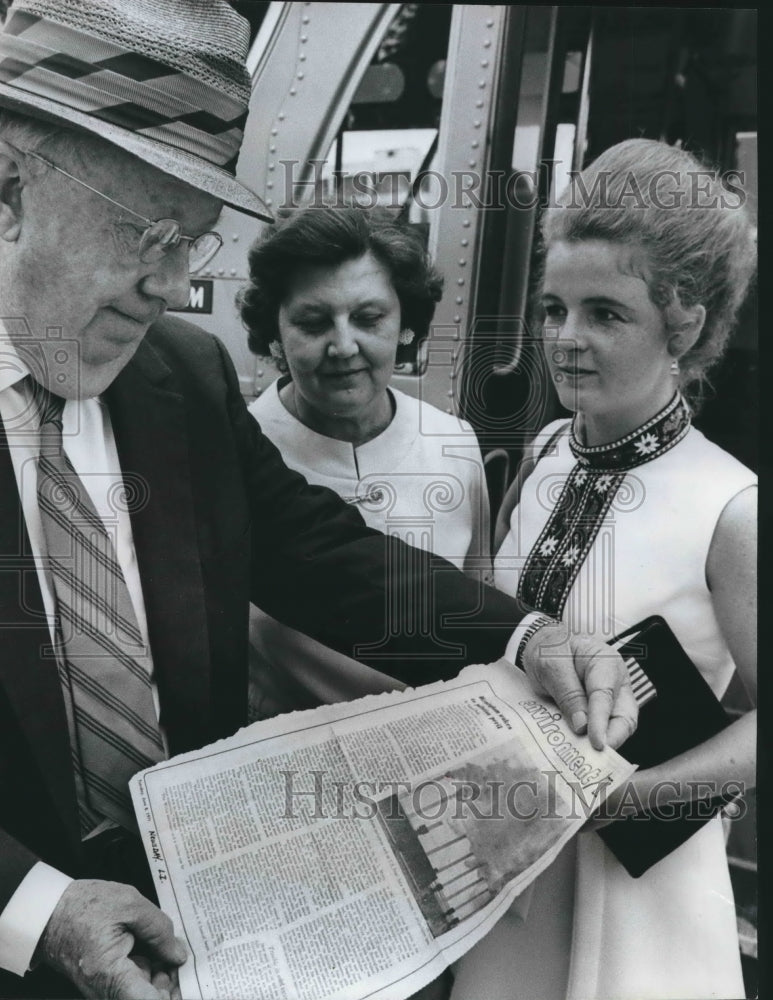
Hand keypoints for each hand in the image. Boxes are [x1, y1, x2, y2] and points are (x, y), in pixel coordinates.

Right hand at [37, 879, 187, 998]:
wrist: (51, 912)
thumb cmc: (85, 906)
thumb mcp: (129, 904)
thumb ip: (159, 930)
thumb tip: (178, 955)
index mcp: (111, 974)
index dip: (172, 995)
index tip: (191, 985)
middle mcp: (107, 990)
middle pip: (151, 996)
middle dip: (173, 980)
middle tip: (182, 954)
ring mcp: (108, 989)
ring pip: (146, 991)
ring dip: (163, 972)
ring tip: (167, 944)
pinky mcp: (110, 983)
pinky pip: (137, 982)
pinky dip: (151, 967)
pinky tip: (157, 948)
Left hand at [520, 622, 637, 749]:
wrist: (541, 646)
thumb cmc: (550, 649)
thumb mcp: (551, 664)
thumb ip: (567, 692)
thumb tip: (582, 725)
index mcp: (605, 662)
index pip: (606, 695)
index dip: (601, 721)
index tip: (596, 743)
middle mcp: (614, 682)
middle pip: (625, 716)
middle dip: (613, 739)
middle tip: (594, 757)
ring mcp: (610, 698)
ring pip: (618, 727)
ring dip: (604, 743)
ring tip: (585, 759)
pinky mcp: (600, 712)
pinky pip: (603, 730)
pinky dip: (593, 742)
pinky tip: (579, 752)